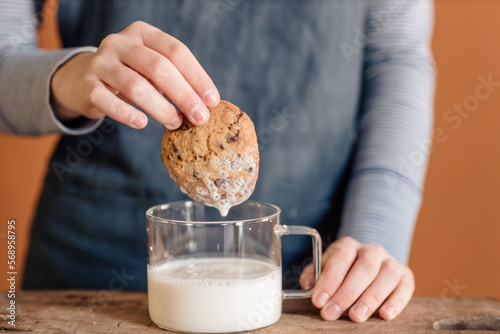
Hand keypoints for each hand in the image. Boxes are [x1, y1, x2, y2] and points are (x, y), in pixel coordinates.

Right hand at [51, 21, 218, 128]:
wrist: (85, 81)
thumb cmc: (131, 76)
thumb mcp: (152, 69)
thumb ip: (175, 80)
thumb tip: (206, 106)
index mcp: (143, 33)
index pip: (176, 51)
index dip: (197, 77)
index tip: (212, 101)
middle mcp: (120, 42)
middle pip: (159, 67)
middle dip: (184, 95)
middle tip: (200, 118)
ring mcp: (100, 62)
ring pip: (135, 86)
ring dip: (161, 108)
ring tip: (175, 123)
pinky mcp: (86, 85)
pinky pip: (107, 101)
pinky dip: (126, 114)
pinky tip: (142, 123)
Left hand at [299, 236, 414, 321]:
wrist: (370, 264)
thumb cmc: (343, 271)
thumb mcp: (325, 268)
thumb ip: (314, 275)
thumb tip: (307, 285)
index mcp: (349, 245)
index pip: (340, 258)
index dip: (329, 280)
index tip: (318, 301)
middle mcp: (371, 250)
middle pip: (363, 268)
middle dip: (346, 293)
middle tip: (332, 313)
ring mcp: (390, 262)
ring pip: (386, 276)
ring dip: (370, 298)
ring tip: (356, 316)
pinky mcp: (405, 276)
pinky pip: (405, 287)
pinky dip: (396, 302)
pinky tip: (385, 315)